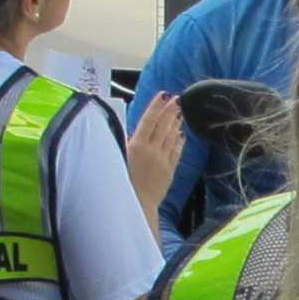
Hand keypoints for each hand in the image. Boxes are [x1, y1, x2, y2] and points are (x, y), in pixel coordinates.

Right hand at [125, 92, 184, 215]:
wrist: (135, 204)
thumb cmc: (120, 182)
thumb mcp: (118, 158)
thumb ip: (126, 142)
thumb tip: (132, 129)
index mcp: (137, 145)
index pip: (149, 120)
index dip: (157, 106)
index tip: (163, 95)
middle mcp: (152, 150)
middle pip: (163, 126)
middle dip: (170, 110)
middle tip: (177, 99)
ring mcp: (162, 160)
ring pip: (171, 137)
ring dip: (175, 123)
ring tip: (179, 112)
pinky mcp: (169, 170)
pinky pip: (176, 152)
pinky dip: (178, 141)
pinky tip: (180, 134)